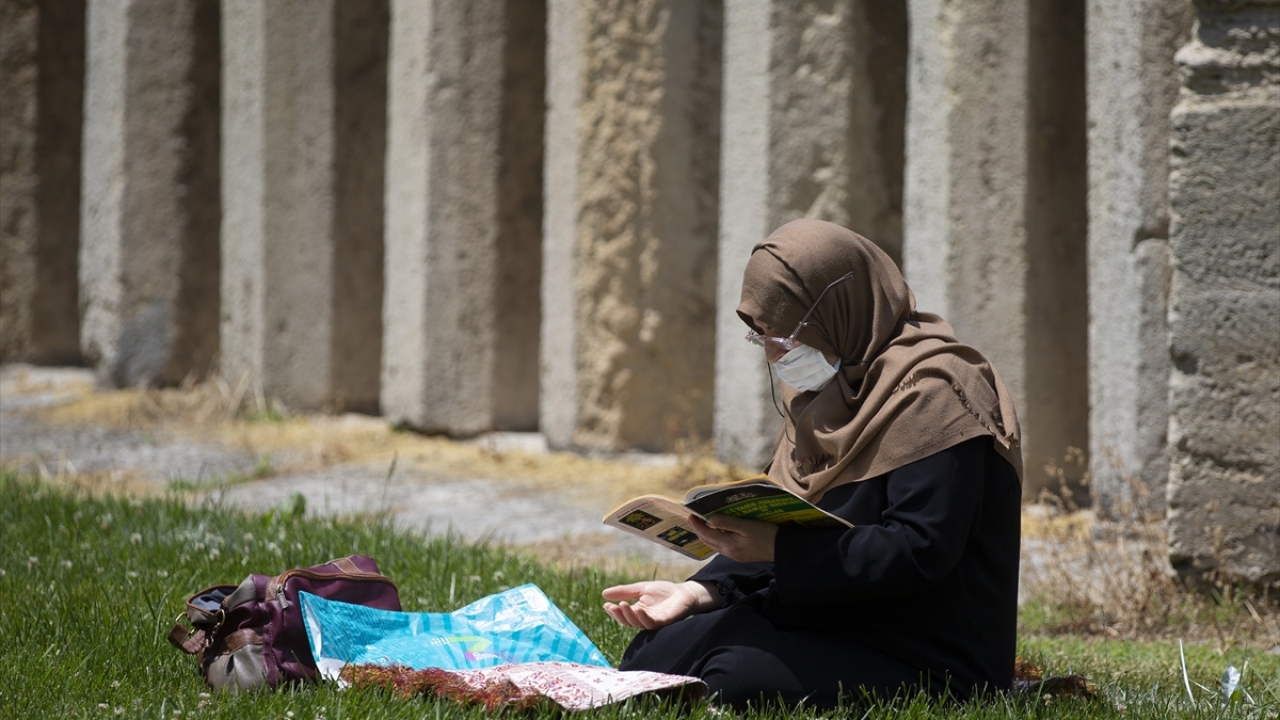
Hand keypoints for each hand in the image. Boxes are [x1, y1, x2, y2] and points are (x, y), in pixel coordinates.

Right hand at [601, 580, 720, 629]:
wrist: (684, 592)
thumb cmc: (663, 592)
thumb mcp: (640, 589)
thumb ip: (624, 592)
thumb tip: (603, 594)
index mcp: (637, 612)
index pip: (623, 615)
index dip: (614, 612)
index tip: (606, 605)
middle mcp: (644, 619)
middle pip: (628, 622)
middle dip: (619, 615)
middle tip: (613, 606)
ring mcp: (654, 621)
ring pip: (638, 624)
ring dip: (629, 616)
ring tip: (622, 605)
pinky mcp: (664, 621)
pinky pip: (652, 623)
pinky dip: (644, 618)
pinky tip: (638, 609)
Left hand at [688, 514, 776, 562]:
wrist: (782, 549)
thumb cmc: (766, 535)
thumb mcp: (747, 526)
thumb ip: (728, 523)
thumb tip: (710, 520)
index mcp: (729, 545)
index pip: (707, 534)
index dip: (697, 524)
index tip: (690, 515)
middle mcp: (729, 552)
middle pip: (708, 541)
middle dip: (699, 530)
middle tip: (693, 518)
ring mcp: (734, 555)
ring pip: (714, 545)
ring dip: (707, 534)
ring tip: (702, 524)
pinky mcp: (740, 555)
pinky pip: (722, 546)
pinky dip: (716, 538)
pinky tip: (719, 532)